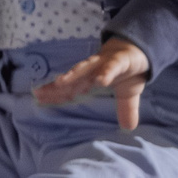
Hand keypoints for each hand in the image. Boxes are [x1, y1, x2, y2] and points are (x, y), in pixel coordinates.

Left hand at [35, 37, 151, 128]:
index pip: (71, 88)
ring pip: (86, 68)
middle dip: (55, 86)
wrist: (139, 48)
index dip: (56, 94)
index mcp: (91, 78)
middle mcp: (93, 70)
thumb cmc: (126, 71)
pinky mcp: (120, 60)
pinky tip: (101, 81)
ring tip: (61, 83)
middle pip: (72, 79)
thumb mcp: (128, 94)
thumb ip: (125, 109)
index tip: (39, 99)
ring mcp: (105, 63)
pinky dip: (106, 72)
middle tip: (39, 93)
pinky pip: (112, 66)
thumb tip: (128, 128)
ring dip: (73, 75)